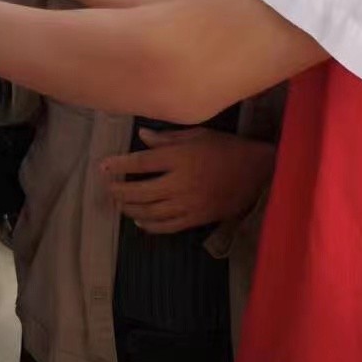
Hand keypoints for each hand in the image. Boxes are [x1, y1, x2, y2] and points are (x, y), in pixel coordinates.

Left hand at [100, 130, 275, 233]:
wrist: (257, 173)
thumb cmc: (227, 148)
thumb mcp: (198, 135)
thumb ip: (168, 138)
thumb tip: (141, 136)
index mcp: (180, 158)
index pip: (141, 162)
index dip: (119, 165)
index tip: (103, 167)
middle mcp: (180, 182)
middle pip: (141, 191)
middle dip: (120, 190)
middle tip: (108, 188)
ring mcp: (188, 203)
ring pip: (151, 211)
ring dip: (131, 209)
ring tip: (119, 204)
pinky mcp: (196, 218)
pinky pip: (167, 226)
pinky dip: (150, 225)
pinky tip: (140, 221)